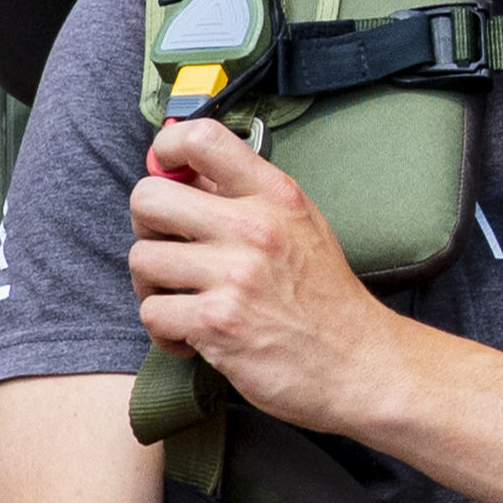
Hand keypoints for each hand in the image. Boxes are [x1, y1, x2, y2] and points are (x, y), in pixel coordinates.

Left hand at [132, 116, 400, 429]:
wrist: (359, 364)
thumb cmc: (325, 299)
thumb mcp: (300, 226)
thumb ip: (244, 197)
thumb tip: (181, 174)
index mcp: (275, 195)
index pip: (202, 138)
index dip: (167, 150)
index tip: (166, 171)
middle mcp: (253, 227)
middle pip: (148, 199)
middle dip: (147, 228)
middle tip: (169, 251)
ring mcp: (234, 275)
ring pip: (142, 260)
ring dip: (153, 286)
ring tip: (183, 301)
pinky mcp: (217, 323)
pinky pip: (153, 312)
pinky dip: (165, 331)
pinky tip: (193, 337)